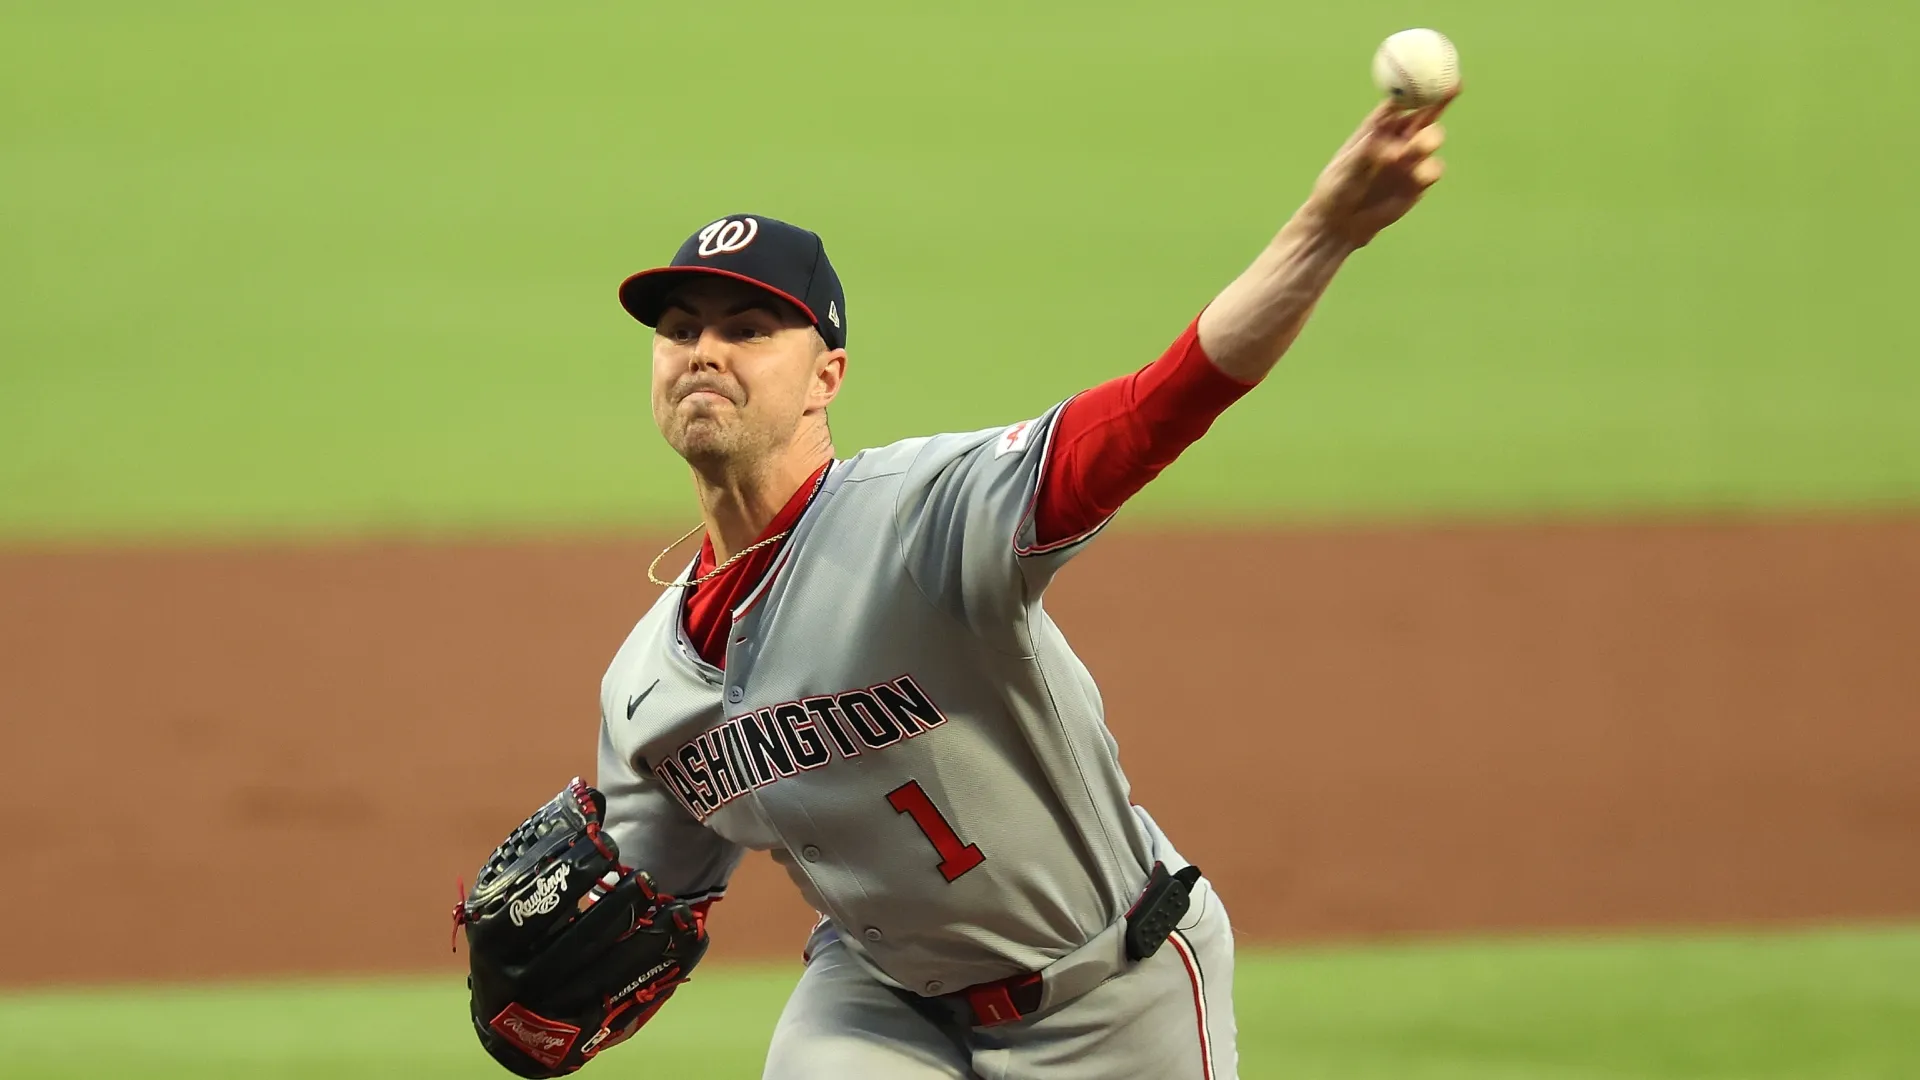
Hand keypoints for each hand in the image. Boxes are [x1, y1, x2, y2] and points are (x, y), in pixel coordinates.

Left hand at [1303, 92, 1457, 248]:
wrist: (1341, 223)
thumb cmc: (1337, 189)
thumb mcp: (1346, 169)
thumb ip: (1367, 154)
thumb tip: (1386, 142)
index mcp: (1379, 126)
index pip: (1402, 99)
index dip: (1419, 84)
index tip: (1432, 73)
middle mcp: (1398, 138)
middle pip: (1426, 113)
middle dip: (1440, 101)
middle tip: (1444, 99)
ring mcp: (1410, 159)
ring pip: (1432, 140)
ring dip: (1429, 141)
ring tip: (1414, 150)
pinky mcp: (1418, 182)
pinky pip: (1432, 170)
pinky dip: (1429, 170)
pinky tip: (1419, 177)